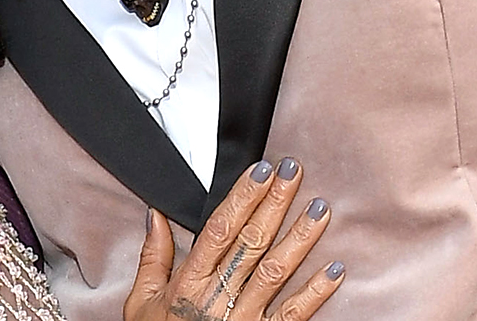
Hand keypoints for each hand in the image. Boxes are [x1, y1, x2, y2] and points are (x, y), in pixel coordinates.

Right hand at [126, 157, 341, 320]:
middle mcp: (218, 297)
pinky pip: (293, 315)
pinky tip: (334, 271)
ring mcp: (243, 318)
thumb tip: (155, 217)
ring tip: (320, 209)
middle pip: (251, 242)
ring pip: (275, 271)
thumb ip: (152, 258)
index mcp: (189, 282)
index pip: (220, 229)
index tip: (261, 170)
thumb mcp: (142, 303)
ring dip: (300, 238)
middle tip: (294, 171)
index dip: (242, 197)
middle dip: (274, 203)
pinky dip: (316, 293)